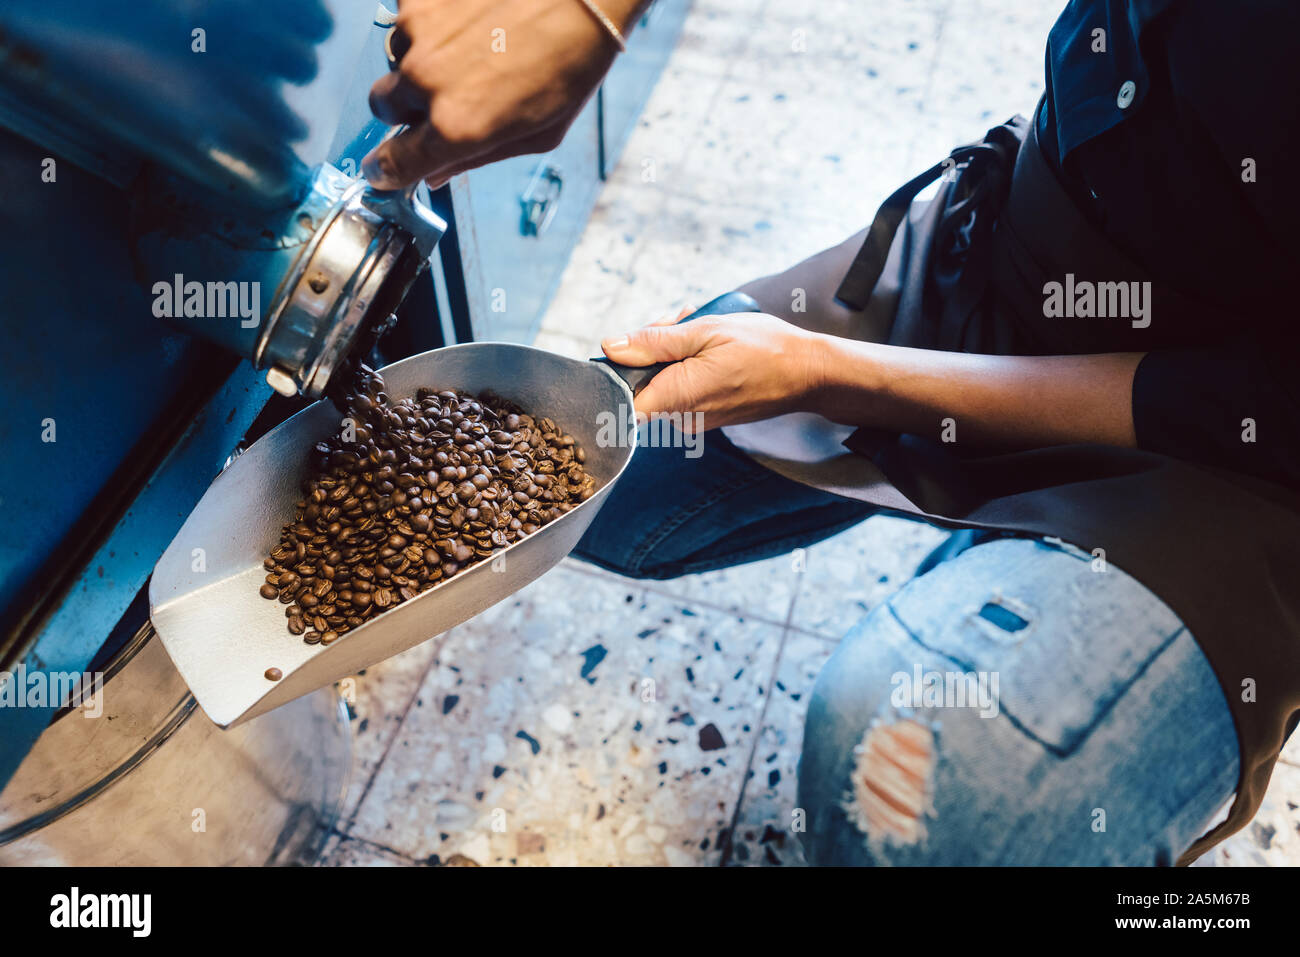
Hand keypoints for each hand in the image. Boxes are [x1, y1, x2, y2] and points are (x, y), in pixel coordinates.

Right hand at [364, 0, 642, 188]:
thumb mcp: (538, 135)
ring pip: (396, 56)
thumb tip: (437, 175)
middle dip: (405, 106)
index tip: (382, 171)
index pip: (393, 163)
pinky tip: (472, 19)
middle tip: (443, 95)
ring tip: (472, 48)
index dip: (385, 170)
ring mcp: (418, 31)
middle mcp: (426, 81)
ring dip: (422, 59)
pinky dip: (433, 22)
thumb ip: (478, 158)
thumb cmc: (573, 64)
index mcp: (456, 128)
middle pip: (382, 105)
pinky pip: (410, 16)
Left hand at [600, 313, 826, 429]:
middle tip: (681, 320)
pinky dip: (688, 363)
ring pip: (662, 382)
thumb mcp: (706, 330)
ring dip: (673, 351)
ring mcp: (695, 420)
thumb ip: (654, 341)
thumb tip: (611, 347)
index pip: (620, 398)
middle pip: (641, 383)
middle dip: (652, 347)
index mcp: (677, 397)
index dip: (619, 368)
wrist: (808, 373)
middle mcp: (682, 417)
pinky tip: (709, 344)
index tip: (636, 343)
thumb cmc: (764, 349)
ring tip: (700, 327)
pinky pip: (682, 388)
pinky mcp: (706, 416)